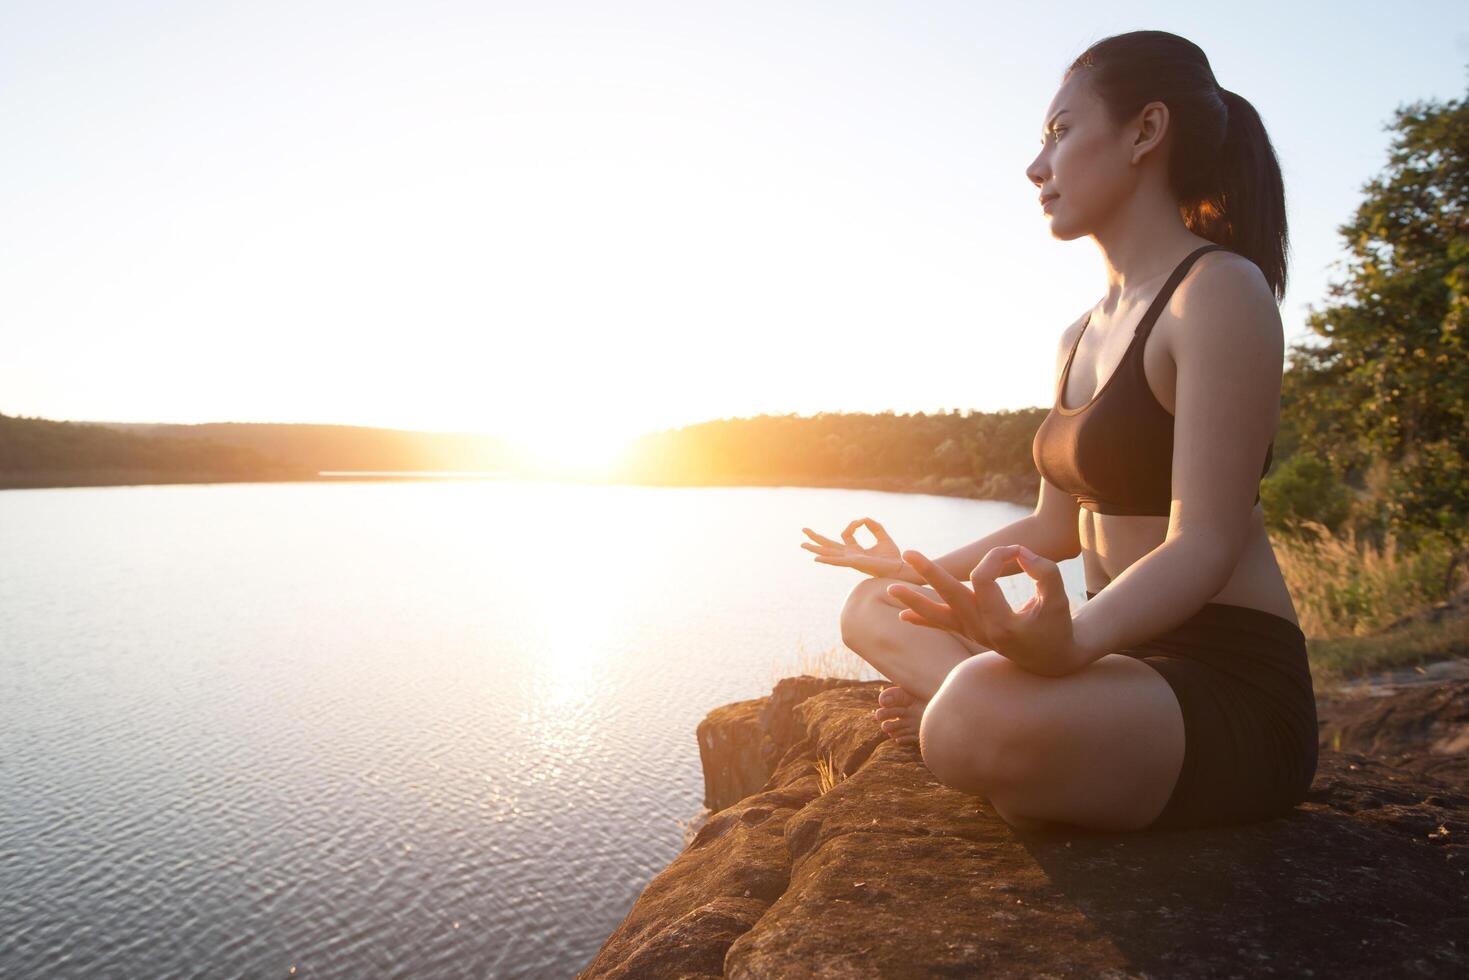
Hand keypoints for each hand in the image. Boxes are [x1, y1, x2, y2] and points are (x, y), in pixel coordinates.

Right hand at [801, 518, 906, 578]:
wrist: (899, 569)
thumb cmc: (892, 557)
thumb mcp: (883, 537)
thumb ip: (874, 526)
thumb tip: (864, 519)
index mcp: (855, 550)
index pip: (846, 534)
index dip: (853, 524)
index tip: (863, 521)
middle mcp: (849, 556)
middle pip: (828, 546)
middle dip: (816, 538)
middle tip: (803, 530)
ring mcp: (850, 560)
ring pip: (828, 554)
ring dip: (815, 549)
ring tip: (802, 544)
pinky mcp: (854, 563)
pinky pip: (837, 561)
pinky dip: (827, 560)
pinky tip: (816, 559)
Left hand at [886, 544, 1082, 676]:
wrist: (1052, 658)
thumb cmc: (1057, 625)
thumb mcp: (1058, 598)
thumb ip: (1045, 572)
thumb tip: (1019, 552)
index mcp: (1002, 623)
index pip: (985, 578)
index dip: (998, 556)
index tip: (1017, 550)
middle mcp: (982, 630)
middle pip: (950, 595)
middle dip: (928, 572)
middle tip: (908, 553)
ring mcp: (973, 633)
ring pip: (938, 615)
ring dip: (914, 600)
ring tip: (890, 589)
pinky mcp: (970, 633)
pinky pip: (942, 626)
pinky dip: (923, 620)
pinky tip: (902, 616)